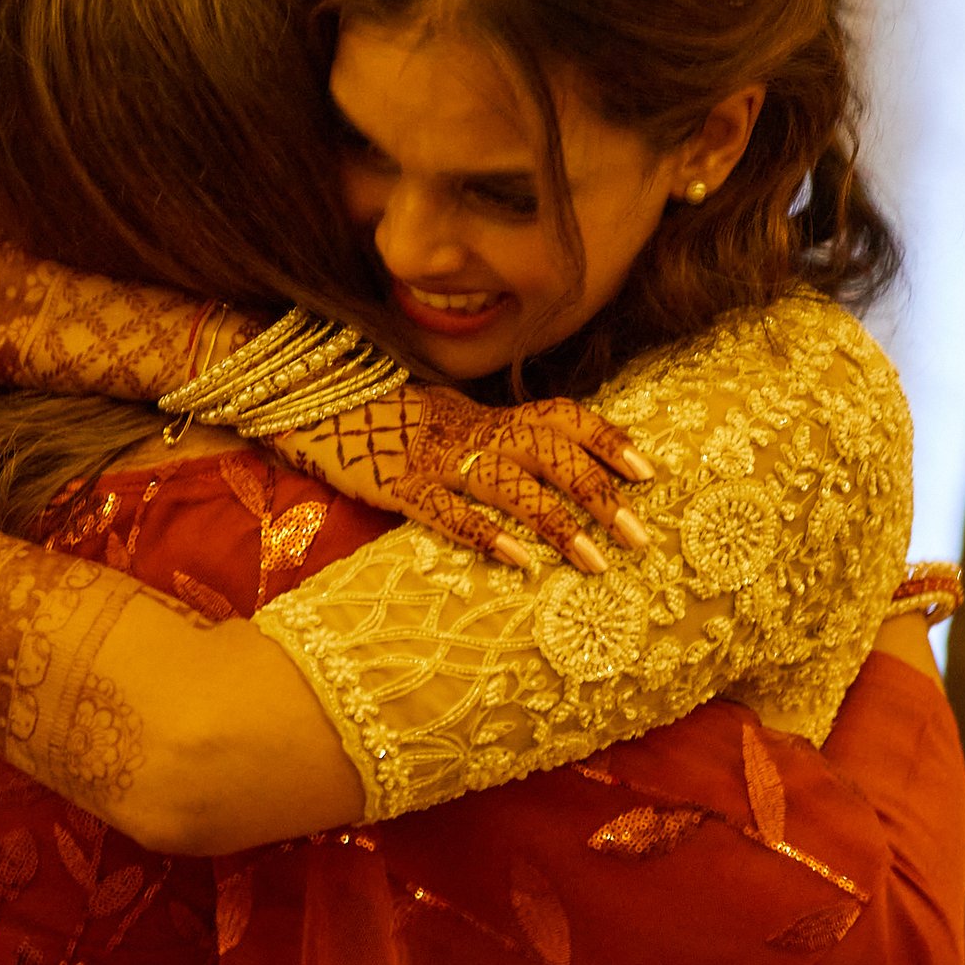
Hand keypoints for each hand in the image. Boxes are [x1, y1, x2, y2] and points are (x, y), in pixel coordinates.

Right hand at [264, 385, 653, 571]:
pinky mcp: (398, 485)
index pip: (563, 417)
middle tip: (639, 537)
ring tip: (595, 563)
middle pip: (549, 456)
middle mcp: (472, 430)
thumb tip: (577, 475)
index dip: (607, 440)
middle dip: (599, 495)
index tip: (649, 472)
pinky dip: (486, 534)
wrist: (316, 401)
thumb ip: (510, 441)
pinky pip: (446, 510)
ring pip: (508, 484)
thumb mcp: (462, 424)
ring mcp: (436, 457)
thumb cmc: (402, 425)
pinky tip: (521, 564)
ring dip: (557, 523)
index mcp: (492, 414)